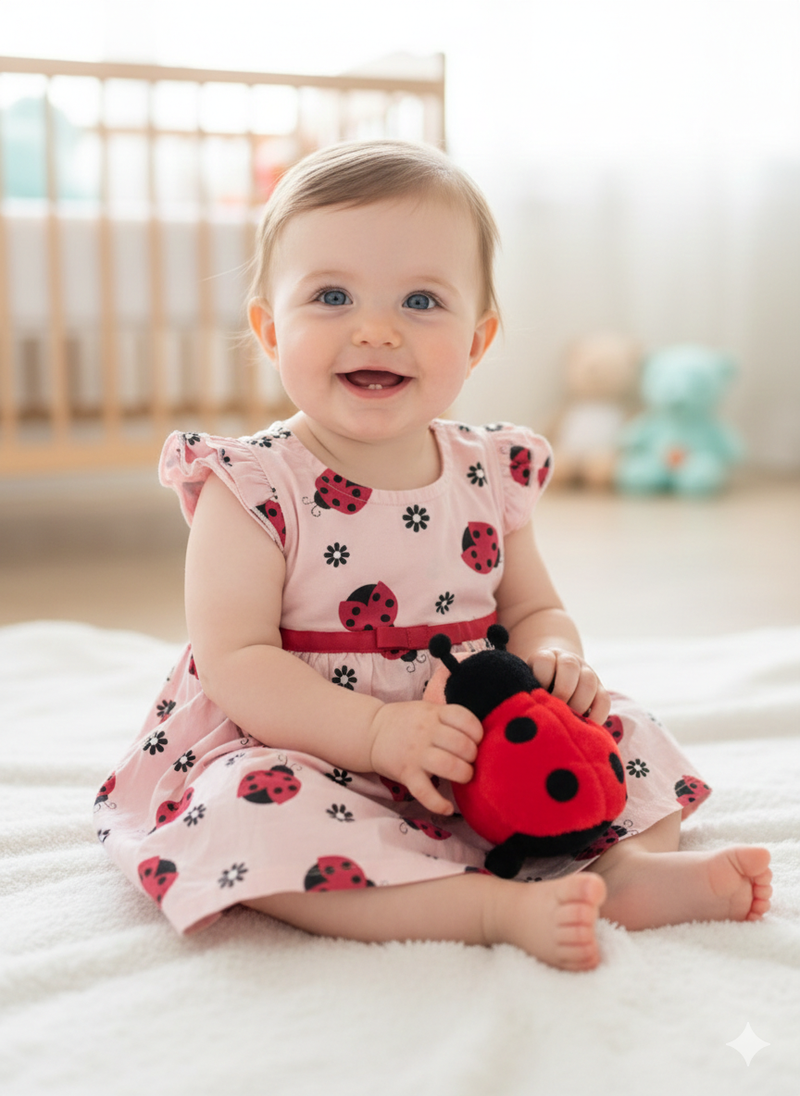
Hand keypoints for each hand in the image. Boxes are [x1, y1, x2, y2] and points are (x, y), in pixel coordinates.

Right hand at [369, 701, 483, 814]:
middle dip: (473, 756)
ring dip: (463, 774)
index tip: (476, 740)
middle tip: (468, 760)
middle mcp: (425, 731)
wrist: (371, 732)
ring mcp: (415, 753)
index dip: (477, 732)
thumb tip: (482, 736)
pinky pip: (425, 793)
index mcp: (434, 713)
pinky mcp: (406, 773)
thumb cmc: (407, 722)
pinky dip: (439, 804)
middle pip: (462, 745)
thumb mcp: (427, 710)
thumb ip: (449, 719)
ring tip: (463, 776)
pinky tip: (448, 808)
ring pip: (449, 766)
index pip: (465, 719)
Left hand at [530, 648, 610, 725]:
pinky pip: (604, 700)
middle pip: (569, 667)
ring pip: (589, 682)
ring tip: (568, 721)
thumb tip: (527, 710)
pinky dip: (596, 715)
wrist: (553, 677)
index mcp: (546, 656)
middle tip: (553, 712)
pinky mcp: (600, 689)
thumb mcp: (527, 684)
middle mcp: (568, 660)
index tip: (536, 697)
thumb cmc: (534, 688)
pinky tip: (585, 727)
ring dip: (578, 704)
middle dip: (562, 692)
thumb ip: (527, 692)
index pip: (545, 661)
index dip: (541, 679)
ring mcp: (586, 672)